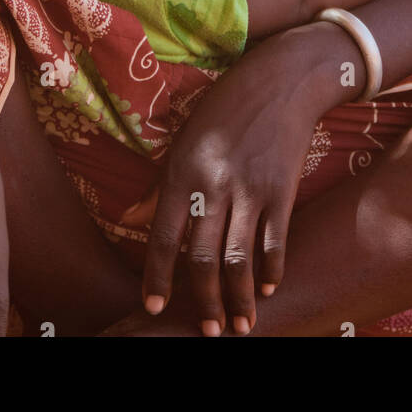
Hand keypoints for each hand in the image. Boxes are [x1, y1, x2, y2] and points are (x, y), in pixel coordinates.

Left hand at [141, 23, 356, 337]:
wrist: (280, 80)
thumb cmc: (224, 107)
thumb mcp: (182, 139)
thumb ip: (158, 186)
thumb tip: (128, 221)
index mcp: (182, 171)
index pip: (161, 238)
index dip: (156, 278)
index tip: (155, 308)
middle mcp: (213, 184)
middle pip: (201, 259)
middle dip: (203, 301)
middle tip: (208, 331)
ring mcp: (250, 190)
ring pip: (238, 260)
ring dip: (239, 300)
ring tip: (240, 325)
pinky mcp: (282, 191)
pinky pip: (274, 243)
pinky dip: (272, 271)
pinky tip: (269, 288)